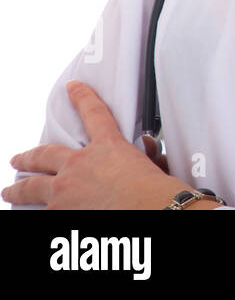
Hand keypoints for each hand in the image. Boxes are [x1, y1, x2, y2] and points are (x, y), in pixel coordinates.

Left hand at [3, 80, 179, 209]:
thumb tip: (149, 149)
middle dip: (29, 156)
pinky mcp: (58, 212)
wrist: (150, 210)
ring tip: (9, 191)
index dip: (82, 97)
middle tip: (18, 159)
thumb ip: (147, 155)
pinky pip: (40, 211)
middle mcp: (80, 164)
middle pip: (45, 154)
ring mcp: (64, 189)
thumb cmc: (155, 192)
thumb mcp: (154, 166)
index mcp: (108, 146)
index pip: (93, 113)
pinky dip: (35, 211)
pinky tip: (28, 212)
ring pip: (31, 186)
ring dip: (17, 189)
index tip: (72, 87)